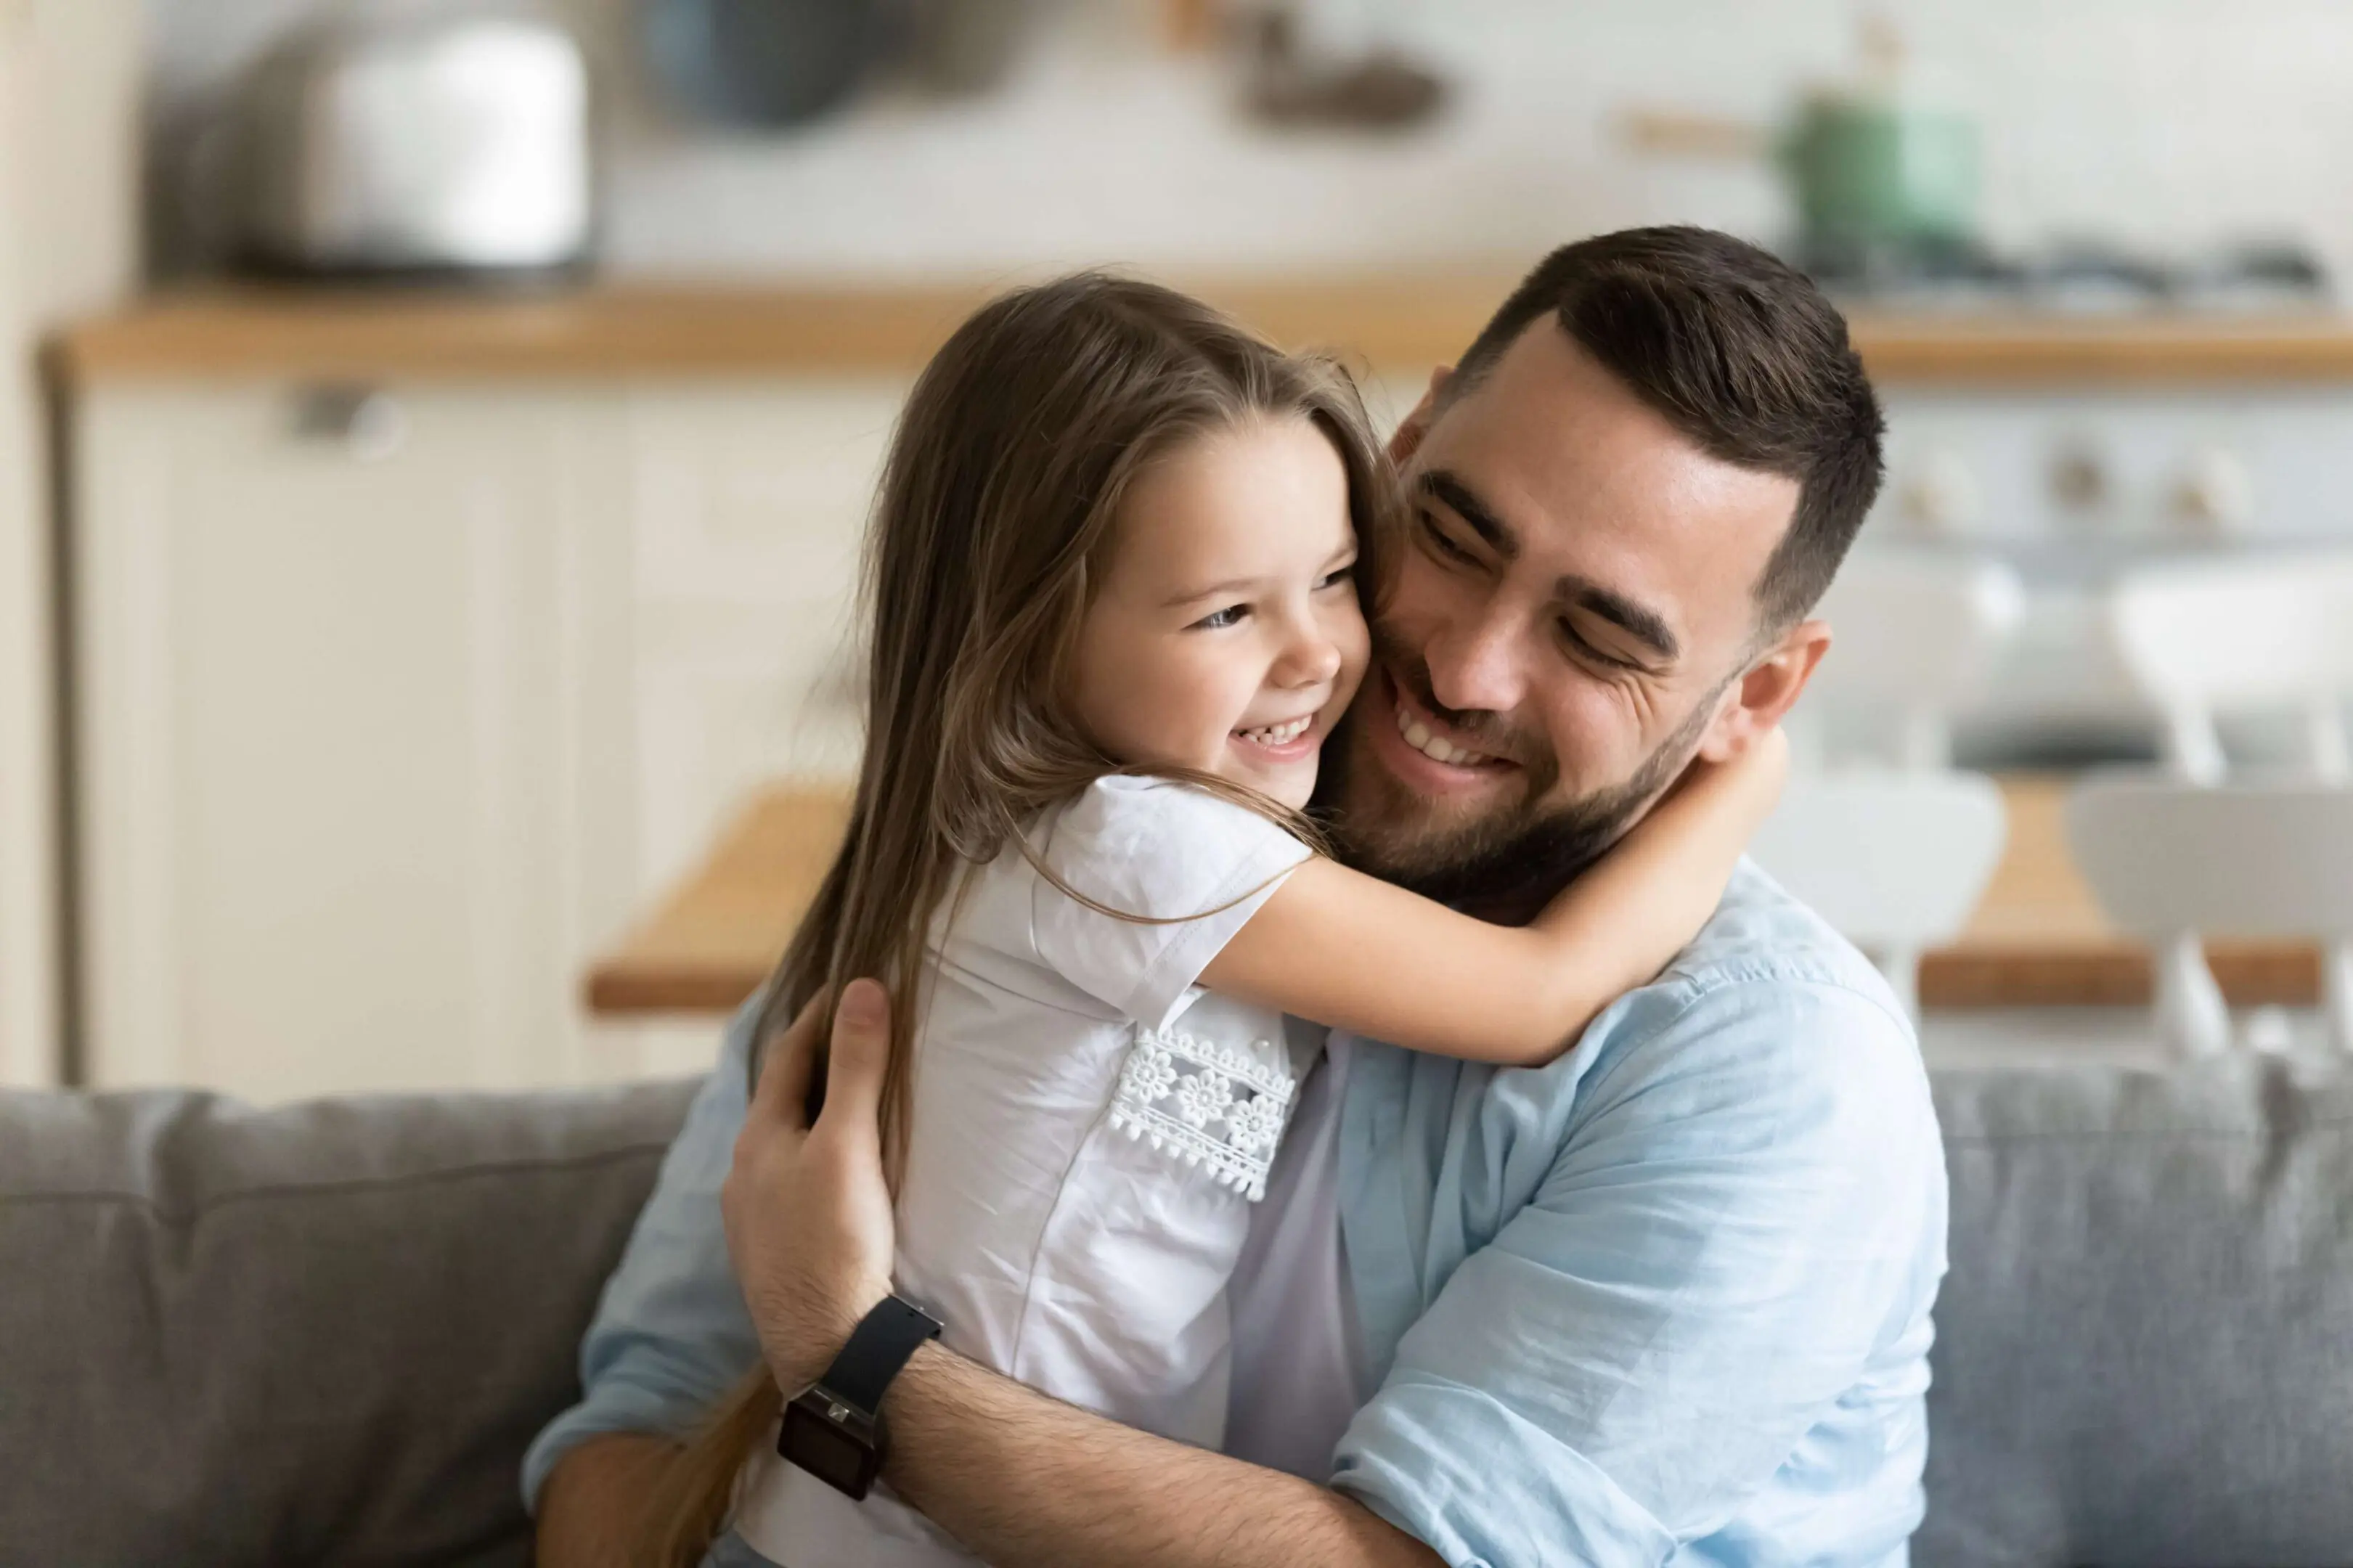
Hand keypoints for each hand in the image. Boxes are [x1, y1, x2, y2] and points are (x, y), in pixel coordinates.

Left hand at [722, 979, 899, 1392]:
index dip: (820, 1017)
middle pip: (780, 1102)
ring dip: (812, 1121)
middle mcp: (742, 1177)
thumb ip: (858, 1067)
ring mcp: (752, 1221)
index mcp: (757, 1140)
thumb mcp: (850, 1144)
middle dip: (816, 1068)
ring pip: (781, 1151)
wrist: (826, 1347)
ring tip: (851, 1108)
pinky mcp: (772, 1257)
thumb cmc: (836, 1241)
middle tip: (856, 1039)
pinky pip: (789, 1190)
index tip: (850, 987)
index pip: (788, 1056)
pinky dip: (813, 1165)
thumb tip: (862, 989)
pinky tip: (836, 1183)